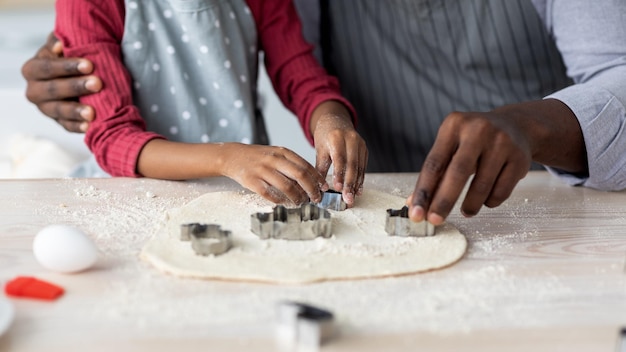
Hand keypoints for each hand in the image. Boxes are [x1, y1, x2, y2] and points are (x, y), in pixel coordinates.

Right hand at [21, 32, 101, 131]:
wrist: (78, 76)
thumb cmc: (72, 58)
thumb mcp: (65, 47)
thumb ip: (60, 42)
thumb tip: (59, 44)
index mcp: (33, 69)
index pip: (47, 67)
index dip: (67, 66)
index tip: (89, 65)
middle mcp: (34, 91)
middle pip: (53, 90)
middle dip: (76, 86)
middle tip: (97, 84)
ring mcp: (46, 108)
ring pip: (58, 111)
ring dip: (75, 111)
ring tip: (92, 112)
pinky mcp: (59, 122)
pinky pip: (66, 126)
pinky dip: (77, 127)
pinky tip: (89, 126)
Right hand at [220, 143, 328, 205]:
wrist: (233, 156)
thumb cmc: (258, 157)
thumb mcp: (276, 154)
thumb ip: (292, 164)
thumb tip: (311, 180)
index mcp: (282, 152)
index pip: (306, 166)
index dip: (317, 179)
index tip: (323, 188)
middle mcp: (274, 160)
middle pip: (300, 176)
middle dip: (312, 189)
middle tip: (316, 198)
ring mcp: (262, 170)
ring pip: (287, 187)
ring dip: (297, 197)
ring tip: (301, 202)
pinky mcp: (252, 181)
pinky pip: (270, 194)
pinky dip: (280, 201)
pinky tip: (285, 203)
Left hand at [310, 101, 367, 205]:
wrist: (335, 120)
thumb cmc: (325, 136)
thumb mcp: (320, 149)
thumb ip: (321, 167)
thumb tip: (319, 187)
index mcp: (337, 137)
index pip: (340, 158)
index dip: (340, 174)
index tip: (337, 188)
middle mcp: (351, 139)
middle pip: (352, 164)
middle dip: (350, 183)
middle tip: (347, 198)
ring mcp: (360, 144)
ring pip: (359, 167)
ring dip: (356, 184)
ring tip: (352, 198)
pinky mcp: (364, 149)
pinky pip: (363, 166)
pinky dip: (360, 179)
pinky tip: (357, 190)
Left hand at [407, 100, 586, 224]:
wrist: (514, 126)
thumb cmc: (473, 141)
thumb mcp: (451, 147)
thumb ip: (435, 174)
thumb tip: (414, 203)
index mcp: (454, 125)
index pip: (434, 163)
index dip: (423, 191)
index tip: (416, 213)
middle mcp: (478, 130)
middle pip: (457, 173)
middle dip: (444, 201)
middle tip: (435, 220)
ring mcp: (502, 142)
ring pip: (482, 186)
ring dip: (470, 205)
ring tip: (466, 211)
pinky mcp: (520, 158)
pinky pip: (501, 191)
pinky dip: (490, 202)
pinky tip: (486, 199)